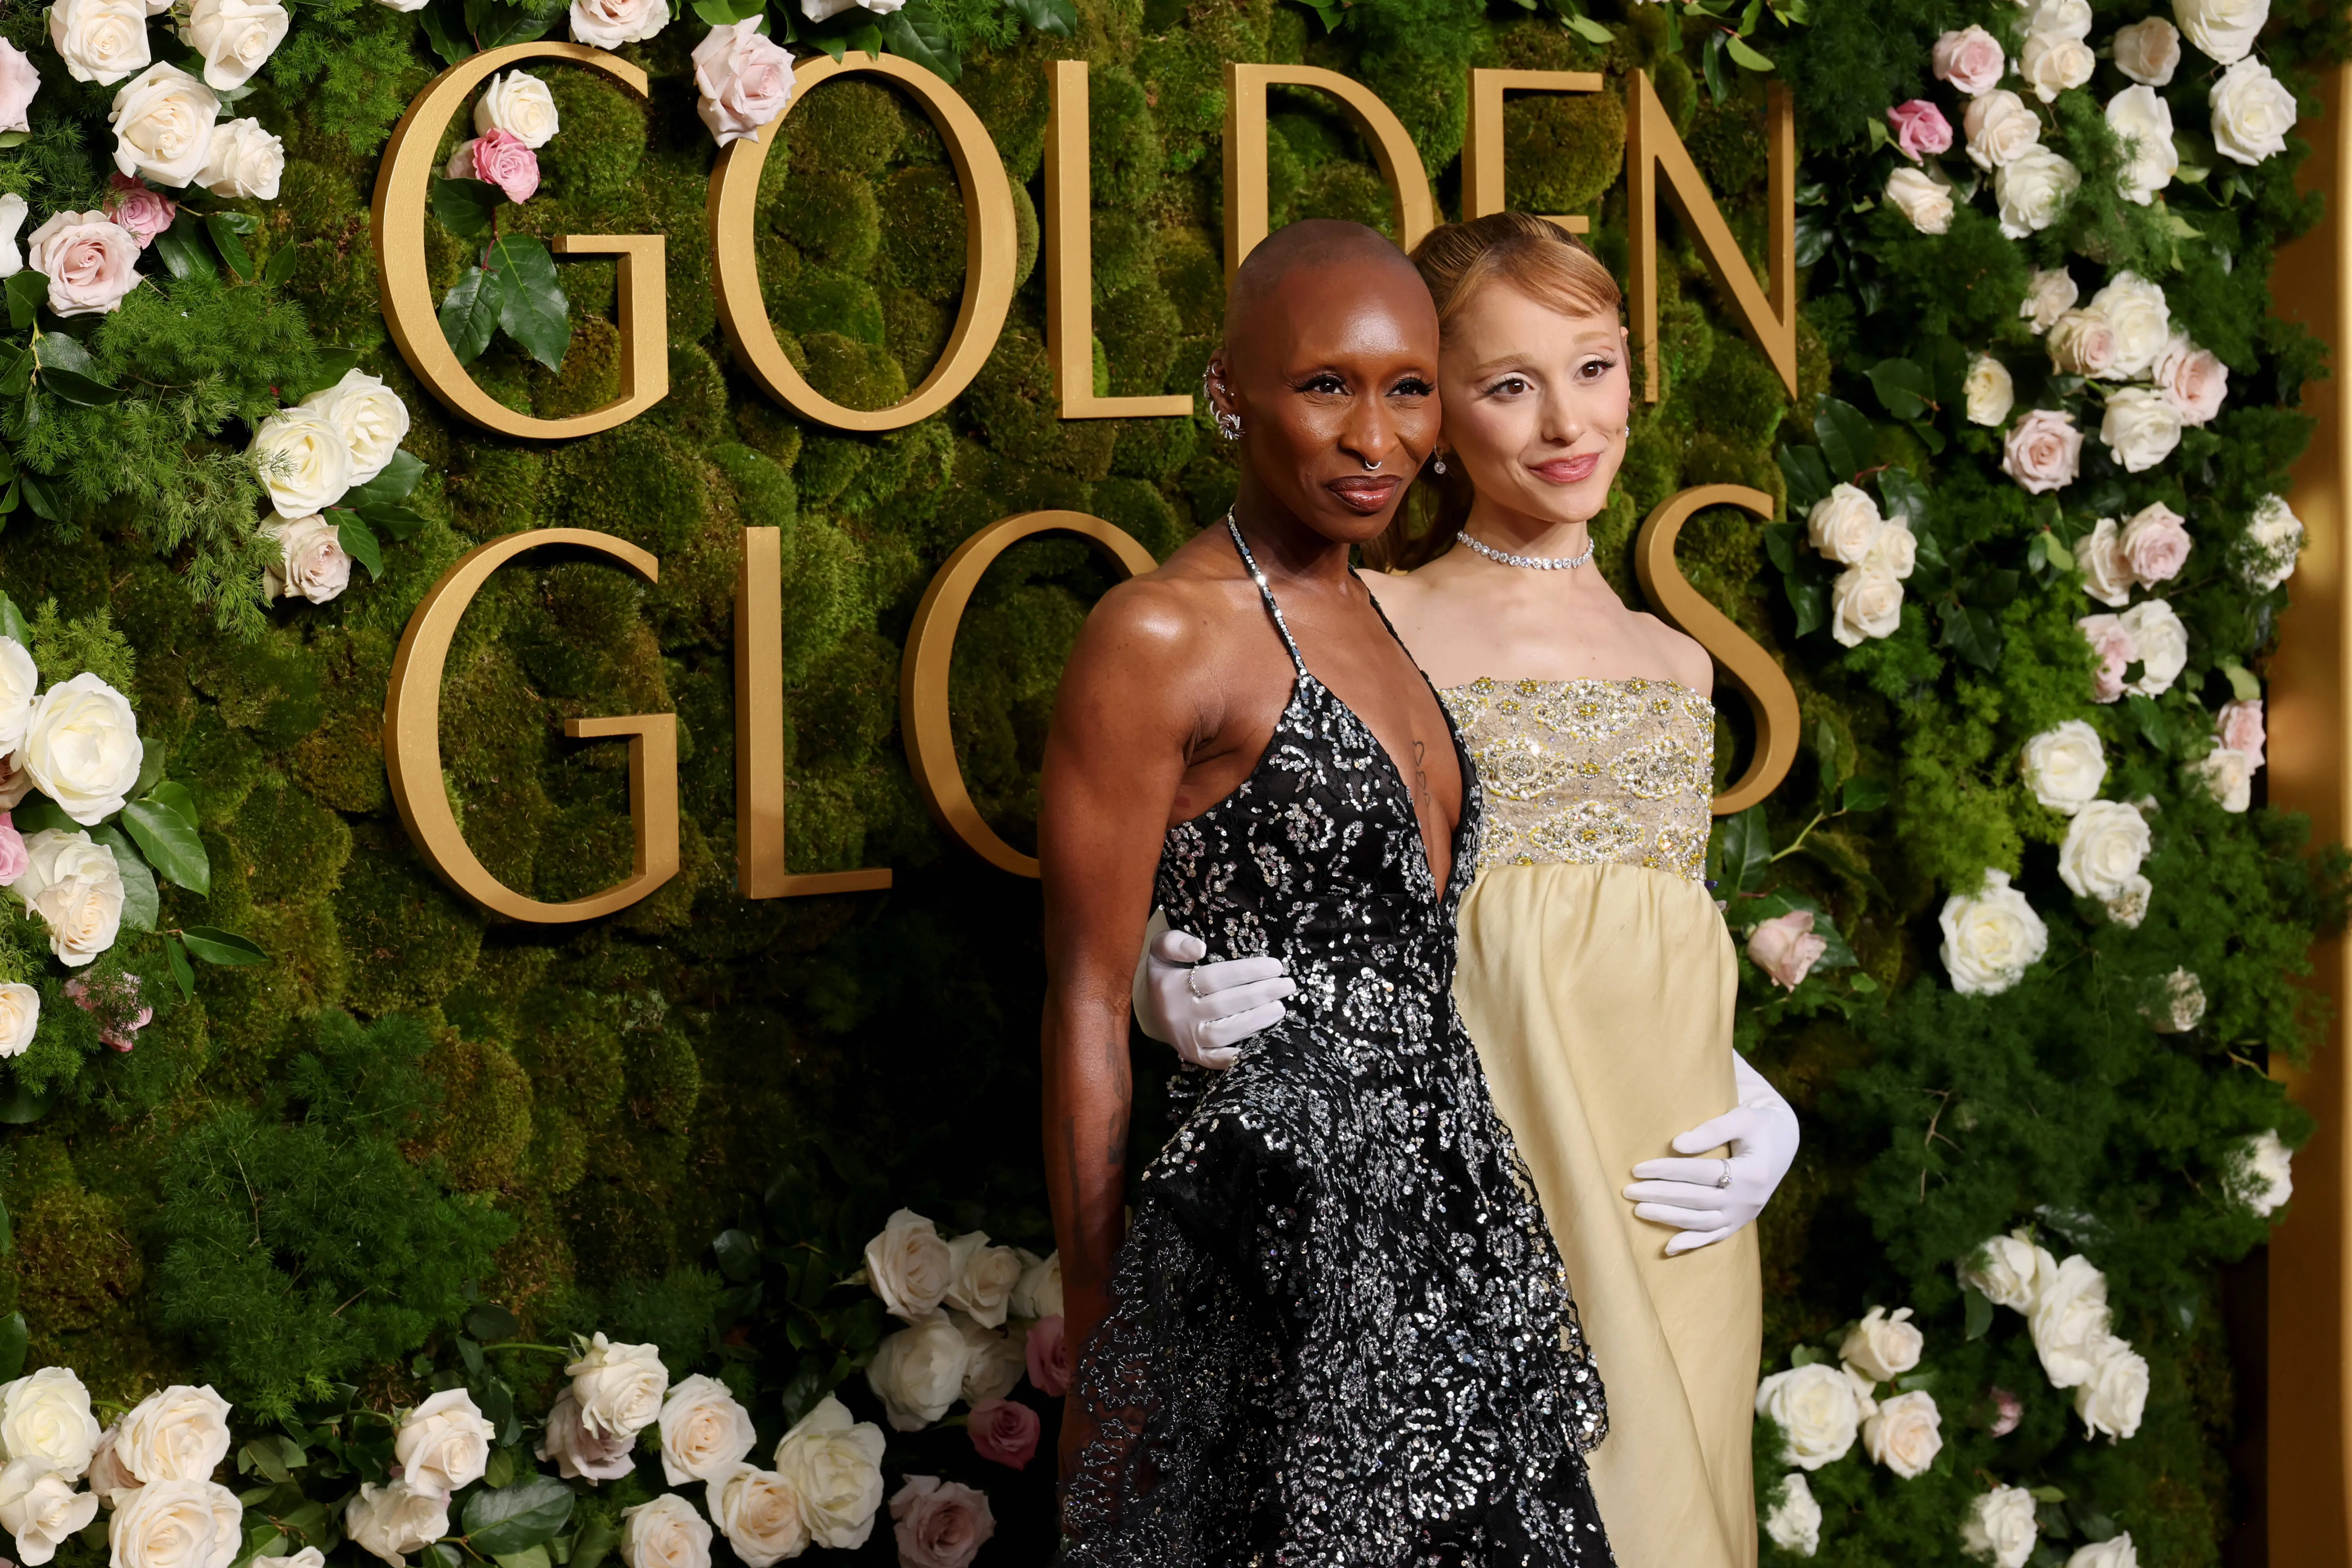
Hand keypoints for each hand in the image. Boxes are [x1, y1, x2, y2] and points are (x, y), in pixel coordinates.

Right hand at [1129, 910, 1293, 1069]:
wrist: (1152, 1011)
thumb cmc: (1166, 974)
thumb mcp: (1161, 950)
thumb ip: (1175, 942)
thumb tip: (1200, 947)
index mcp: (1173, 987)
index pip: (1215, 978)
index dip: (1248, 972)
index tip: (1276, 966)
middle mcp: (1180, 1015)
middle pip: (1225, 1005)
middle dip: (1260, 994)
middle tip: (1288, 985)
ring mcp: (1187, 1039)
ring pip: (1225, 1034)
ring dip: (1256, 1021)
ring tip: (1281, 1008)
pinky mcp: (1193, 1056)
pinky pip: (1217, 1060)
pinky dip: (1238, 1056)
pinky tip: (1262, 1043)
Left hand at [1623, 1055, 1799, 1255]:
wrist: (1783, 1141)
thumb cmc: (1758, 1124)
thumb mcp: (1742, 1118)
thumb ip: (1712, 1130)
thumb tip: (1676, 1144)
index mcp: (1753, 1172)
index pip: (1702, 1173)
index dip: (1668, 1170)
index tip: (1637, 1168)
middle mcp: (1750, 1199)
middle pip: (1697, 1199)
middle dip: (1660, 1195)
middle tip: (1628, 1190)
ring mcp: (1745, 1214)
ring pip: (1702, 1221)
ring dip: (1669, 1218)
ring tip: (1638, 1210)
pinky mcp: (1740, 1221)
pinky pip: (1715, 1237)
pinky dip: (1692, 1243)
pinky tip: (1669, 1248)